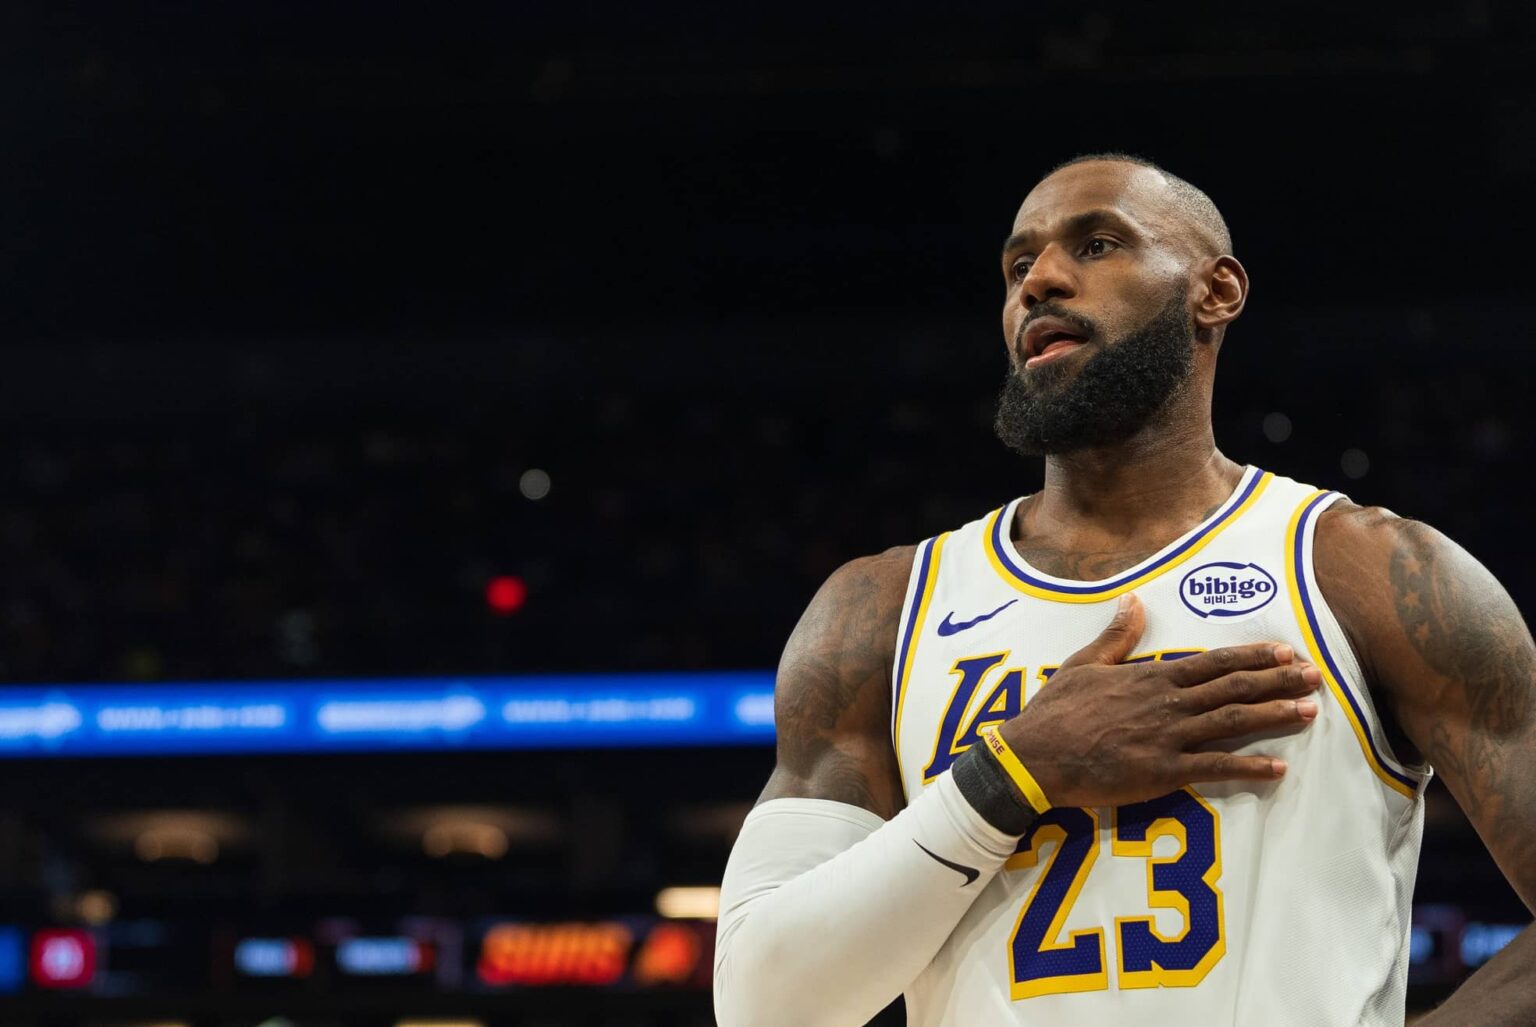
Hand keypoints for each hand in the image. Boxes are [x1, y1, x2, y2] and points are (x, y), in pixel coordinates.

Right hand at [1000, 593, 1320, 807]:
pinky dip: (1249, 768)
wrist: (1035, 756)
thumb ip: (1116, 636)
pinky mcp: (1163, 771)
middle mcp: (1168, 703)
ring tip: (1309, 712)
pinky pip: (1215, 767)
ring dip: (1274, 715)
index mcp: (1151, 676)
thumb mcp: (1084, 664)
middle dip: (1278, 681)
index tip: (1285, 651)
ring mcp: (1168, 737)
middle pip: (1234, 687)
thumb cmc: (1056, 711)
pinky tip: (1278, 769)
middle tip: (1315, 677)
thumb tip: (1132, 601)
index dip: (1252, 656)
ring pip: (1233, 721)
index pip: (1212, 661)